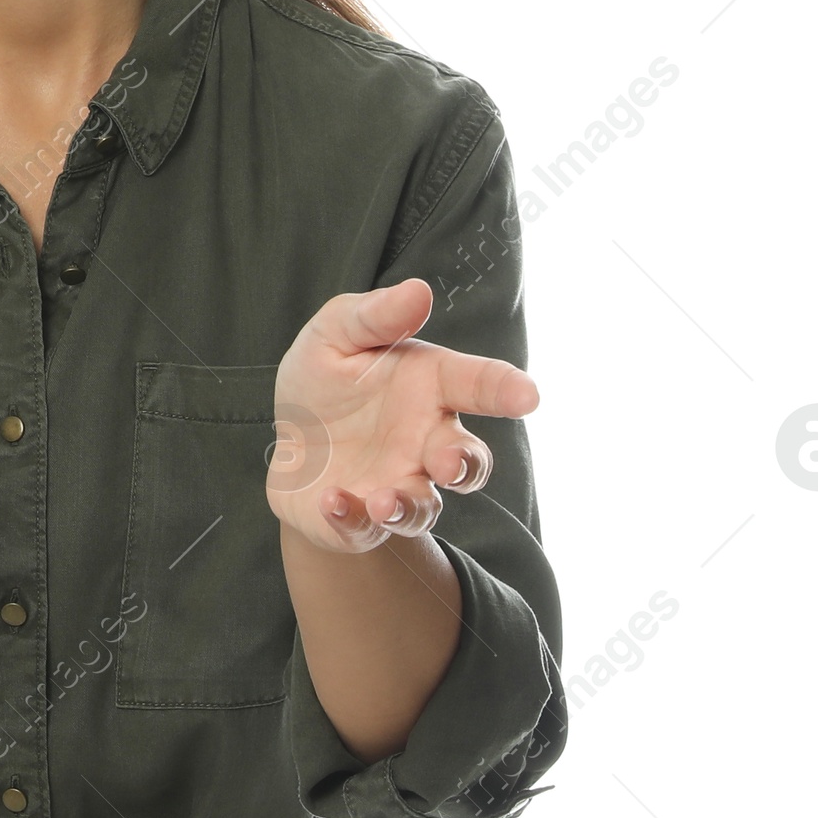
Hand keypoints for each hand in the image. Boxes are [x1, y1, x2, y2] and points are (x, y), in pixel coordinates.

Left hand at [265, 277, 536, 553]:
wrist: (289, 442)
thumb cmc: (327, 379)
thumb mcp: (335, 335)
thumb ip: (375, 316)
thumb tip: (419, 290)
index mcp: (430, 387)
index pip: (479, 385)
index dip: (505, 389)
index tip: (528, 395)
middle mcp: (425, 442)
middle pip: (466, 460)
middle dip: (462, 463)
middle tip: (446, 461)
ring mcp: (398, 484)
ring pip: (424, 506)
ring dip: (409, 505)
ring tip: (385, 499)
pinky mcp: (361, 519)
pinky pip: (363, 528)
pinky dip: (351, 519)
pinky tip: (332, 501)